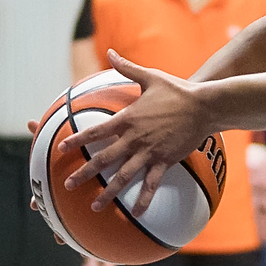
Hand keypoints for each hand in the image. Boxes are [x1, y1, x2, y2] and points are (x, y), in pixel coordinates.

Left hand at [57, 52, 207, 210]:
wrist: (204, 105)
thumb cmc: (177, 90)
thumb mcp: (150, 76)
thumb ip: (126, 67)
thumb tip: (111, 52)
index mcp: (128, 118)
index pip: (96, 132)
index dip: (77, 140)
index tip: (61, 149)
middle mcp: (135, 138)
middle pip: (104, 159)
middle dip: (84, 173)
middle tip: (68, 185)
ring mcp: (150, 152)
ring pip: (123, 176)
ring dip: (108, 193)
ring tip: (94, 206)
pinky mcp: (165, 161)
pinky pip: (152, 184)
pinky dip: (143, 199)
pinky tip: (136, 213)